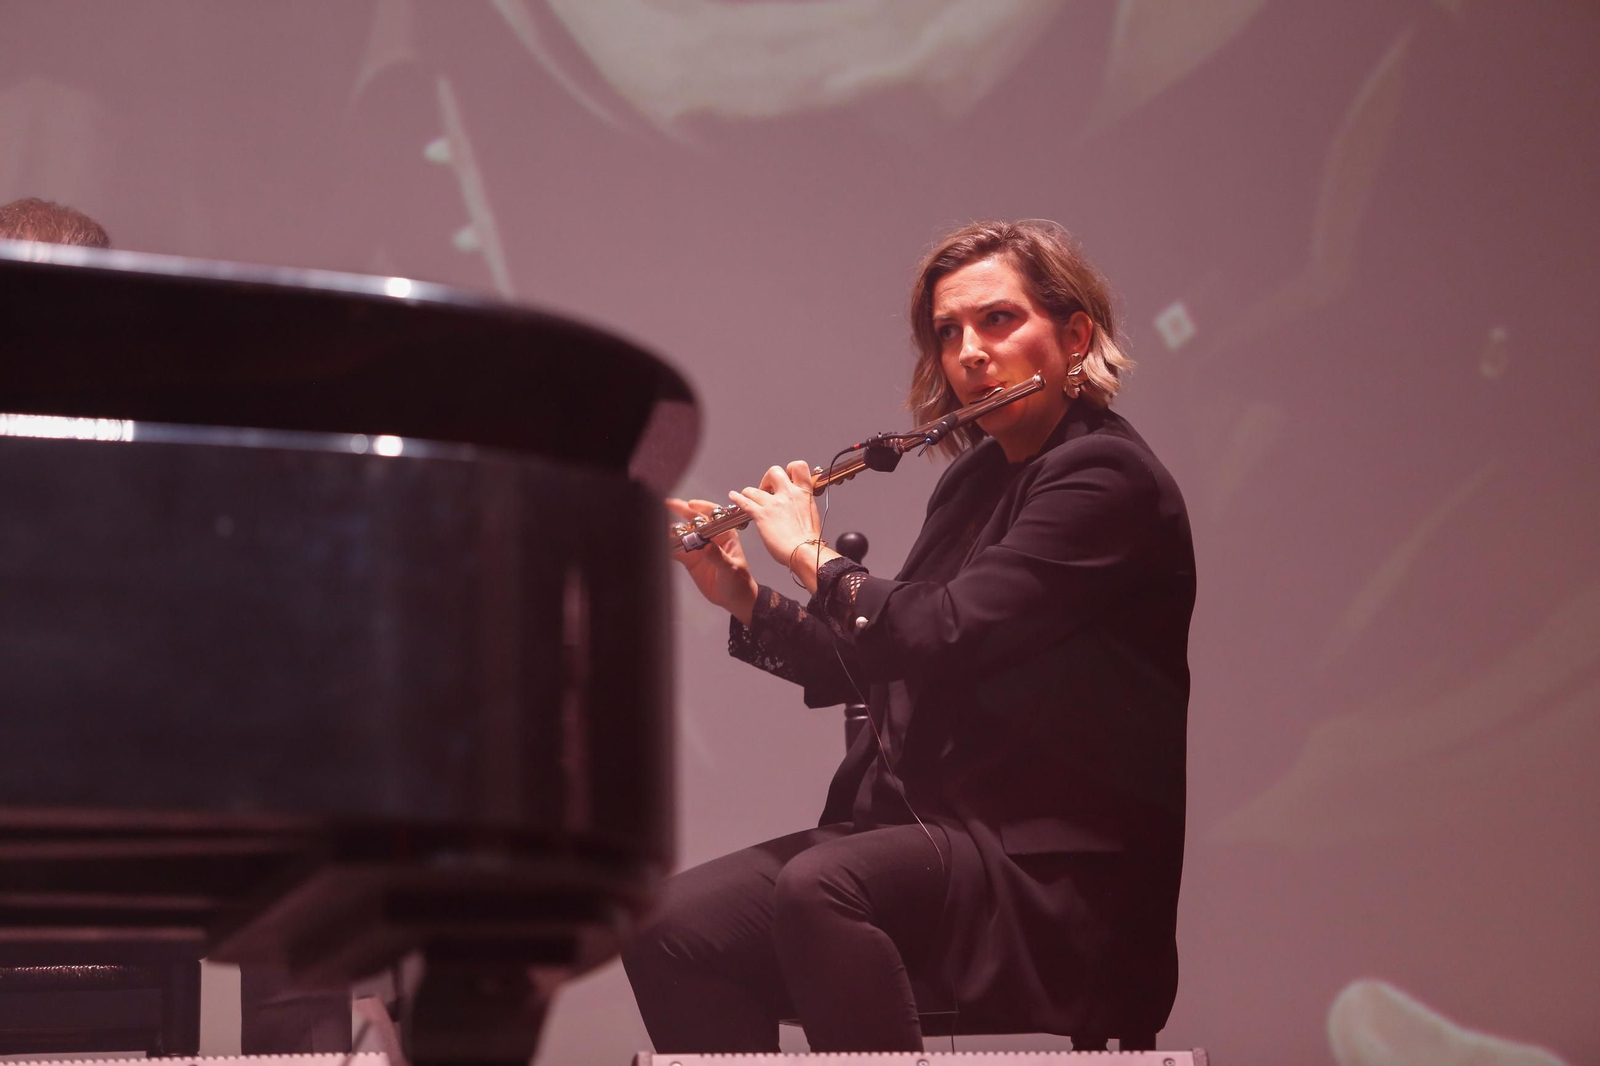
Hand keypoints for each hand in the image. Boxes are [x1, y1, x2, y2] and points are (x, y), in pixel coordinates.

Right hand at [666, 498, 758, 624]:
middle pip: (694, 520)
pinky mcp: (690, 559)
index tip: (689, 504)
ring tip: (659, 528)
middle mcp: (711, 537)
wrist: (735, 600)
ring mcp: (699, 548)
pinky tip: (661, 545)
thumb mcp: (732, 569)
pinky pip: (677, 550)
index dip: (701, 507)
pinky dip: (669, 547)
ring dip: (672, 531)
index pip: (713, 515)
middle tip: (667, 505)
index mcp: (725, 534)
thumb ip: (719, 557)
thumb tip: (706, 546)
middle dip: (681, 512)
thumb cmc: (739, 582)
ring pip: (683, 534)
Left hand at [729, 461, 840, 591]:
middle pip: (774, 471)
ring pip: (754, 489)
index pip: (798, 467)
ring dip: (750, 492)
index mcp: (804, 493)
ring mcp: (774, 504)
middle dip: (768, 478)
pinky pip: (744, 502)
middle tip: (767, 488)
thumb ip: (803, 504)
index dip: (790, 469)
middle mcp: (789, 494)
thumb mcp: (812, 514)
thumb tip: (797, 504)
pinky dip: (737, 498)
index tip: (786, 477)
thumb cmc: (809, 540)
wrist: (805, 551)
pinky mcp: (761, 515)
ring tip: (748, 496)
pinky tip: (733, 496)